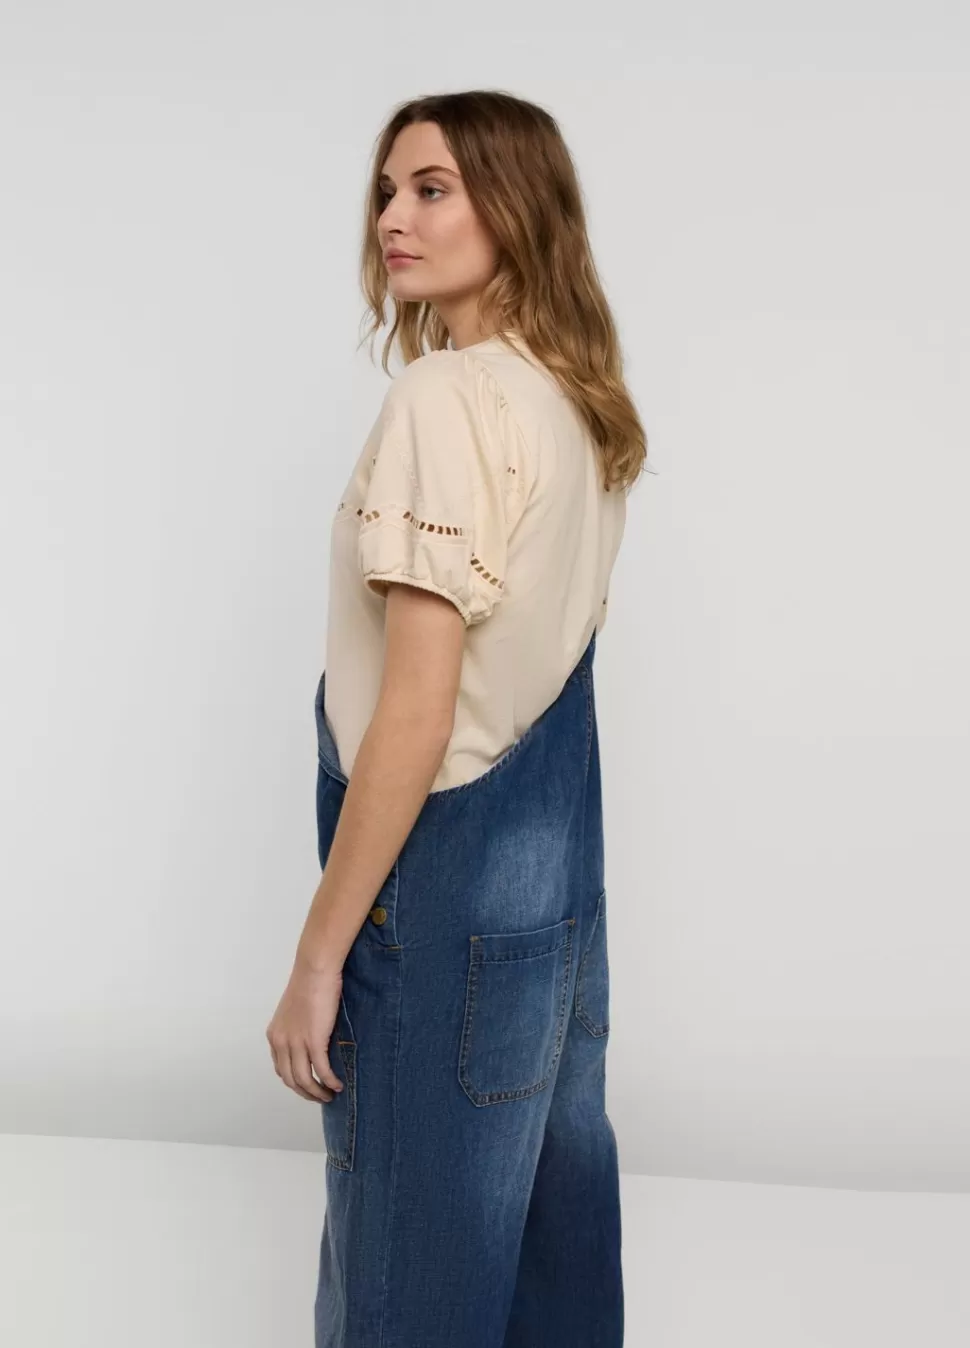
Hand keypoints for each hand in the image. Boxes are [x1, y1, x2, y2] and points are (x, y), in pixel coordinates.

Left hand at [266, 960, 345, 1102]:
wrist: (315, 969)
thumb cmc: (309, 982)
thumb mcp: (295, 1010)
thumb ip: (297, 1028)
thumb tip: (311, 1040)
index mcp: (274, 1035)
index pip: (281, 1069)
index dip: (295, 1082)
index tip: (308, 1086)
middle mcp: (281, 1042)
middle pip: (291, 1080)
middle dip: (306, 1093)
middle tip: (321, 1096)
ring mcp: (296, 1043)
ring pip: (304, 1080)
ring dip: (317, 1093)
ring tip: (330, 1095)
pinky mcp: (313, 1040)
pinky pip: (321, 1070)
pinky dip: (329, 1081)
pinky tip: (338, 1084)